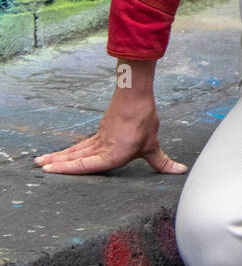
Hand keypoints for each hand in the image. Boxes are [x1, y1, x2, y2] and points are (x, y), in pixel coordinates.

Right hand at [34, 87, 186, 175]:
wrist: (136, 95)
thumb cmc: (144, 120)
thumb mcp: (153, 145)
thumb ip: (162, 162)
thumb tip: (180, 170)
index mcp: (113, 154)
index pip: (86, 165)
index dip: (67, 168)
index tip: (49, 170)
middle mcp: (102, 147)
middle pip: (75, 157)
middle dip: (57, 163)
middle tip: (38, 167)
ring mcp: (99, 138)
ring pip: (76, 150)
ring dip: (59, 156)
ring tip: (41, 160)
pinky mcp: (101, 131)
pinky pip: (82, 143)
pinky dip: (72, 150)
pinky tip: (65, 153)